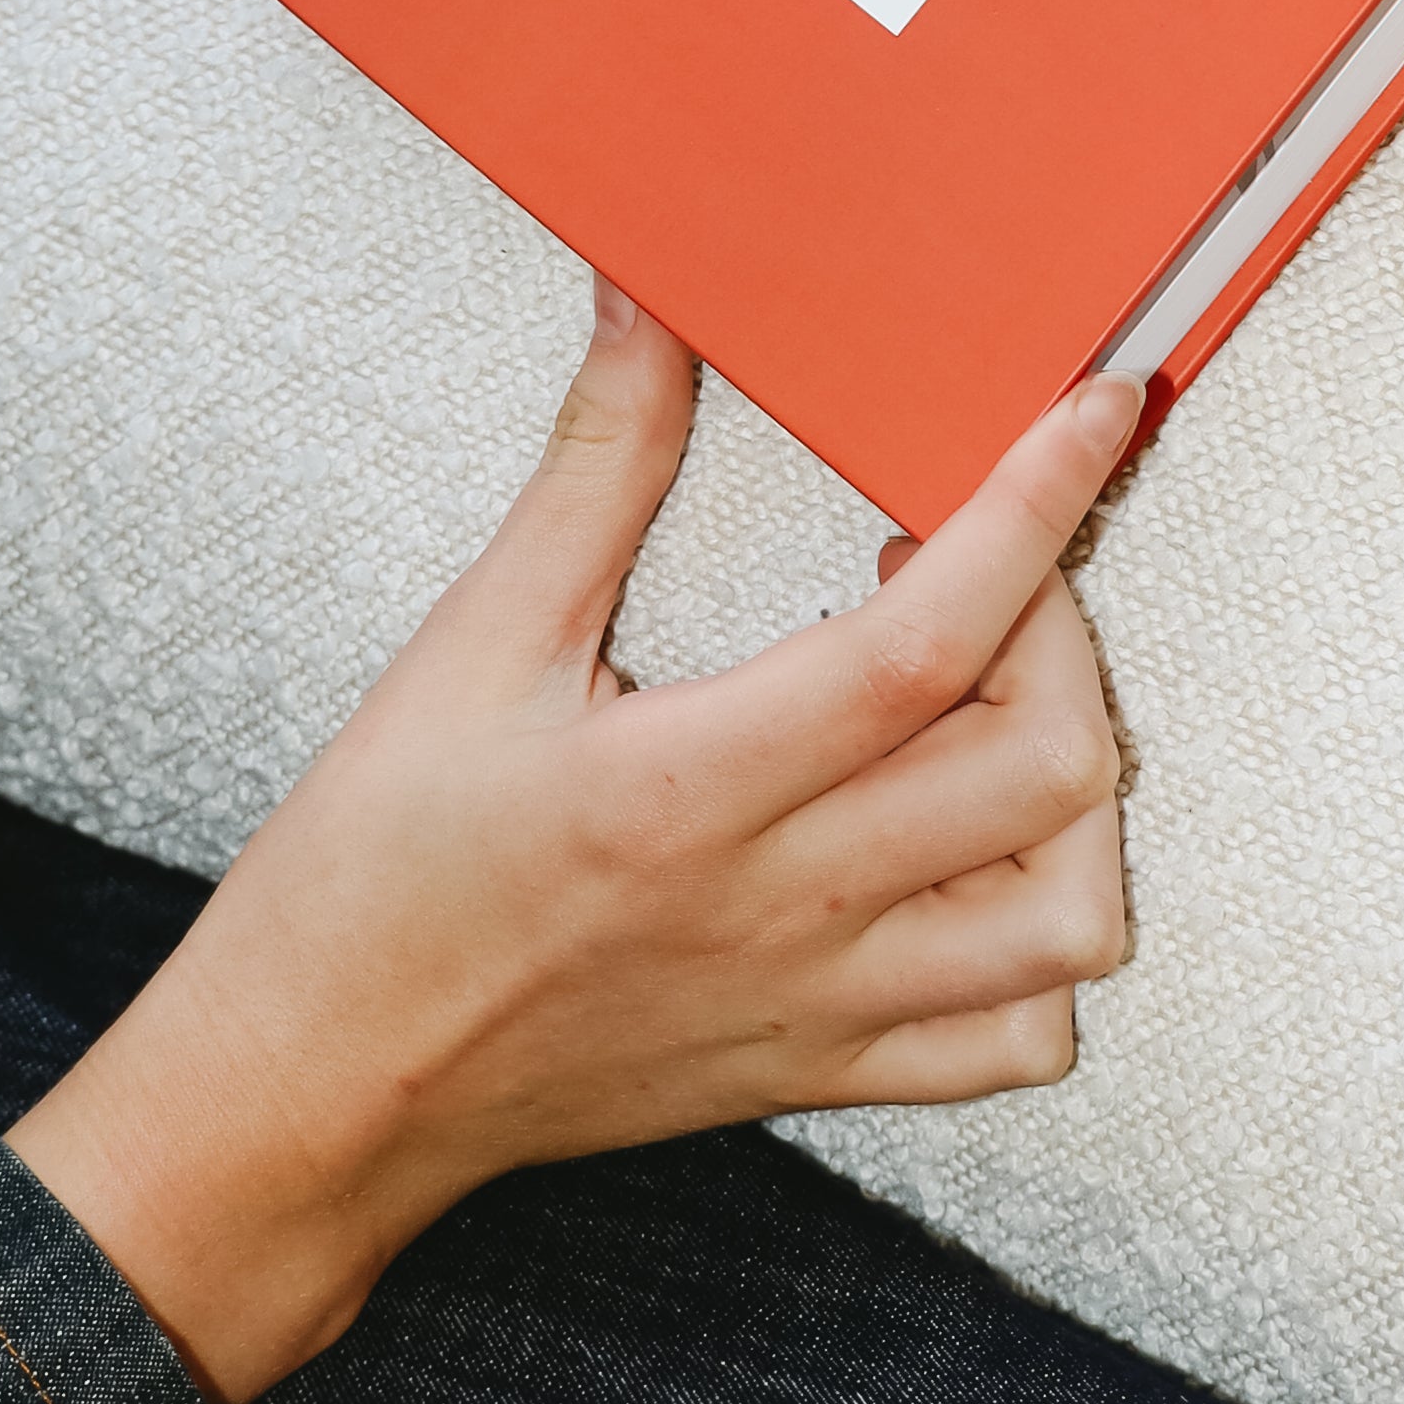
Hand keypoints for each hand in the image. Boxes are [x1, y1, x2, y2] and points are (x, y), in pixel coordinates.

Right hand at [3, 293, 1134, 1403]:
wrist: (314, 1087)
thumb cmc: (369, 886)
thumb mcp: (470, 646)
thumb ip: (594, 471)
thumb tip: (648, 317)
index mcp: (691, 786)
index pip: (928, 639)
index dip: (1035, 508)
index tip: (1088, 416)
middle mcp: (781, 905)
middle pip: (1043, 770)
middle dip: (1063, 632)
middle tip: (987, 574)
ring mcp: (818, 1003)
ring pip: (1064, 923)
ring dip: (1077, 800)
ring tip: (997, 716)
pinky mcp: (817, 1071)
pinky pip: (1009, 1042)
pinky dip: (1042, 949)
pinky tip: (982, 861)